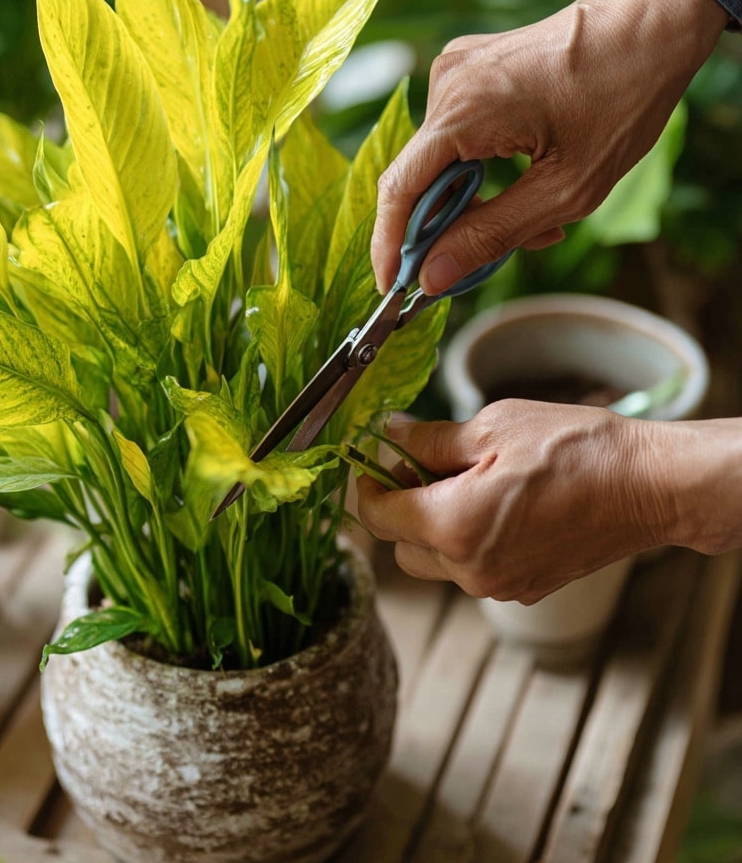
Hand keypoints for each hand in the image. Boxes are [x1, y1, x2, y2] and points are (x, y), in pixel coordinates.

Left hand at [356, 402, 741, 602]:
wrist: (650, 486)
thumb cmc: (575, 450)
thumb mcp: (491, 428)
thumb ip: (428, 440)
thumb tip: (389, 437)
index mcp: (453, 527)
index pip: (378, 516)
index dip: (367, 486)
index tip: (371, 463)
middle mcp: (470, 570)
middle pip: (400, 546)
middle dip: (399, 507)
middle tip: (419, 466)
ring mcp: (498, 586)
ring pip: (434, 562)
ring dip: (432, 526)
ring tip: (462, 482)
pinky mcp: (522, 589)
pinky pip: (471, 570)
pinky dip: (466, 541)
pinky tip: (493, 504)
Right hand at [371, 0, 729, 294]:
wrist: (653, 22)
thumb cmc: (624, 98)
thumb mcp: (567, 189)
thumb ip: (492, 236)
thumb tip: (434, 275)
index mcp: (465, 111)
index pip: (399, 190)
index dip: (388, 246)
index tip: (392, 288)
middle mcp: (447, 85)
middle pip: (417, 180)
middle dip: (444, 229)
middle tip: (480, 264)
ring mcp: (454, 73)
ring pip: (438, 163)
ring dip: (471, 202)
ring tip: (532, 222)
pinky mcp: (467, 71)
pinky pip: (454, 138)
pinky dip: (480, 170)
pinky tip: (524, 180)